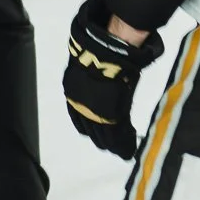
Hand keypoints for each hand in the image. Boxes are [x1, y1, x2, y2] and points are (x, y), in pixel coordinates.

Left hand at [63, 0, 164, 159]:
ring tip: (120, 150)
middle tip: (106, 145)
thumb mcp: (87, 56)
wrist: (105, 52)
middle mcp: (80, 104)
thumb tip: (98, 56)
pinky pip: (117, 132)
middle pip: (89, 126)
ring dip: (112, 142)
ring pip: (103, 132)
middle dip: (99, 136)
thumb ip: (91, 64)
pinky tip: (127, 149)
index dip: (85, 123)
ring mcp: (96, 110)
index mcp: (72, 90)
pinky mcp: (112, 113)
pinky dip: (123, 141)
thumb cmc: (98, 48)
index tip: (90, 131)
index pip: (77, 113)